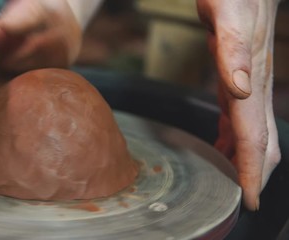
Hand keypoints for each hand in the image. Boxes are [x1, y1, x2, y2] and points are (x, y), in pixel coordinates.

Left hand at [197, 0, 280, 209]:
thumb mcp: (229, 18)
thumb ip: (234, 54)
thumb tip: (242, 91)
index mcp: (253, 84)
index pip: (255, 138)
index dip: (251, 171)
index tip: (248, 199)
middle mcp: (254, 90)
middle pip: (259, 143)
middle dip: (253, 174)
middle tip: (242, 199)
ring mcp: (248, 86)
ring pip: (250, 134)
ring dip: (242, 160)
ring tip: (230, 181)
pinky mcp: (237, 78)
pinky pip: (237, 118)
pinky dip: (231, 139)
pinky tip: (221, 146)